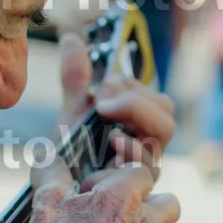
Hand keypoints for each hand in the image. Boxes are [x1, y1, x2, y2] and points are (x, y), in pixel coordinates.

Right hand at [18, 154, 179, 222]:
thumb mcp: (45, 205)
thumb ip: (50, 173)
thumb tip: (47, 155)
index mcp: (120, 196)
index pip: (140, 169)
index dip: (120, 173)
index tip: (100, 184)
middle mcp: (143, 221)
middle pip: (165, 197)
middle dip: (148, 198)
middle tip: (119, 205)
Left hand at [50, 33, 175, 186]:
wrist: (56, 183)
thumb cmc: (71, 150)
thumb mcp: (73, 111)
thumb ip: (76, 79)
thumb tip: (71, 39)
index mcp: (139, 125)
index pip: (157, 99)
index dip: (131, 87)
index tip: (102, 87)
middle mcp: (148, 144)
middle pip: (167, 115)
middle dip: (135, 101)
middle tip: (102, 103)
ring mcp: (145, 164)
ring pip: (163, 132)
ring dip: (136, 116)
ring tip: (107, 117)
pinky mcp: (138, 183)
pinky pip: (147, 162)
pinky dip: (131, 146)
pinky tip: (111, 140)